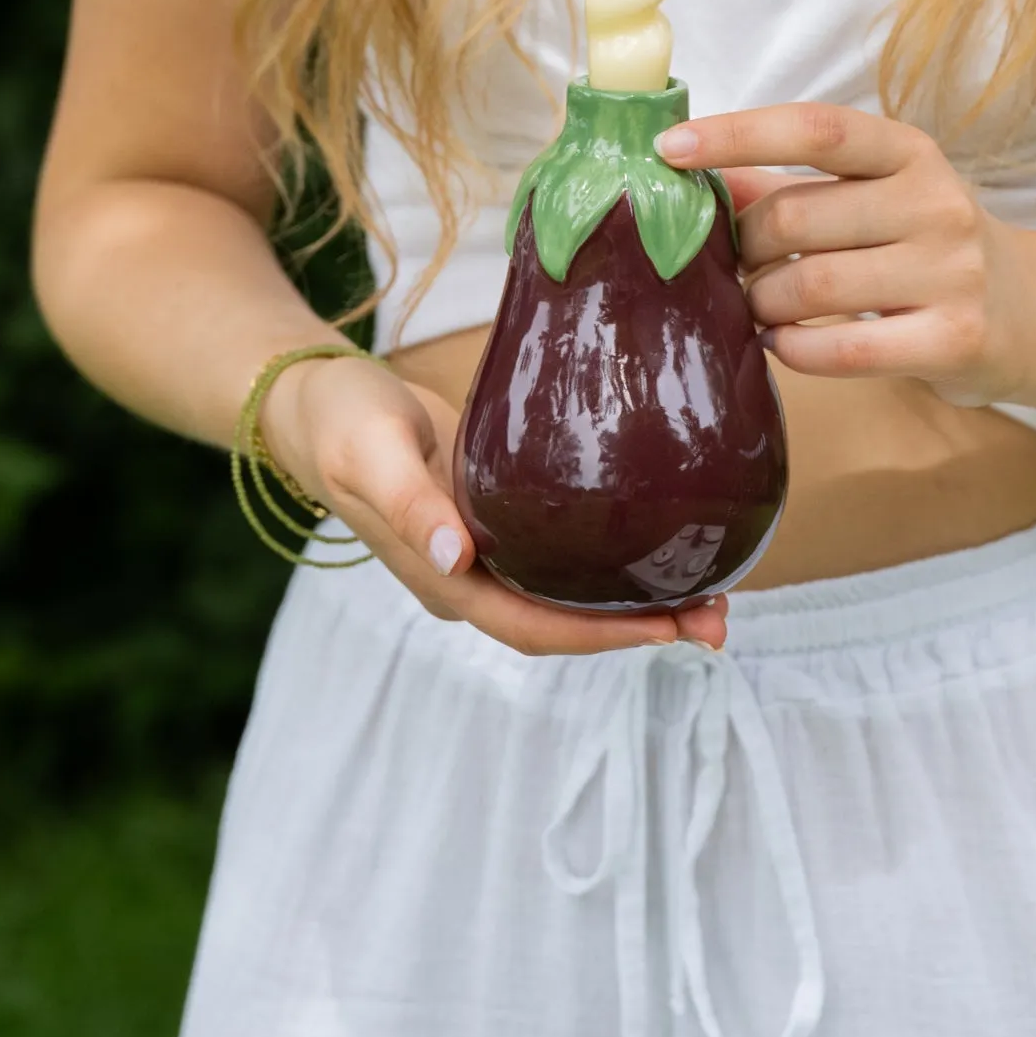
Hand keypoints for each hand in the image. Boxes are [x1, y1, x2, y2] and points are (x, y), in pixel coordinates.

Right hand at [259, 352, 727, 656]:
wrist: (315, 401)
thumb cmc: (341, 420)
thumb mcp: (370, 450)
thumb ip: (409, 502)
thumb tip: (453, 560)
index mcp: (440, 578)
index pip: (531, 627)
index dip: (600, 635)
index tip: (669, 627)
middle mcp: (468, 579)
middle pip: (564, 625)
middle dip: (641, 628)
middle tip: (720, 617)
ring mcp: (485, 555)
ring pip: (571, 597)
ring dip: (638, 602)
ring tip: (712, 591)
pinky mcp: (499, 520)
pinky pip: (565, 558)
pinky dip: (614, 561)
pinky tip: (661, 541)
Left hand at [655, 103, 1033, 403]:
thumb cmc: (927, 245)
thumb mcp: (872, 196)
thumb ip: (786, 183)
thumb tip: (691, 170)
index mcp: (907, 152)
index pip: (814, 128)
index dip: (736, 134)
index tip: (669, 147)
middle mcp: (935, 202)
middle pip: (797, 217)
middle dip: (744, 249)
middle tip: (734, 269)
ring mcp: (951, 271)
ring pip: (812, 286)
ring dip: (762, 303)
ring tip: (756, 309)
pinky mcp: (955, 339)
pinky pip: (846, 350)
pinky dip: (796, 350)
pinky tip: (785, 344)